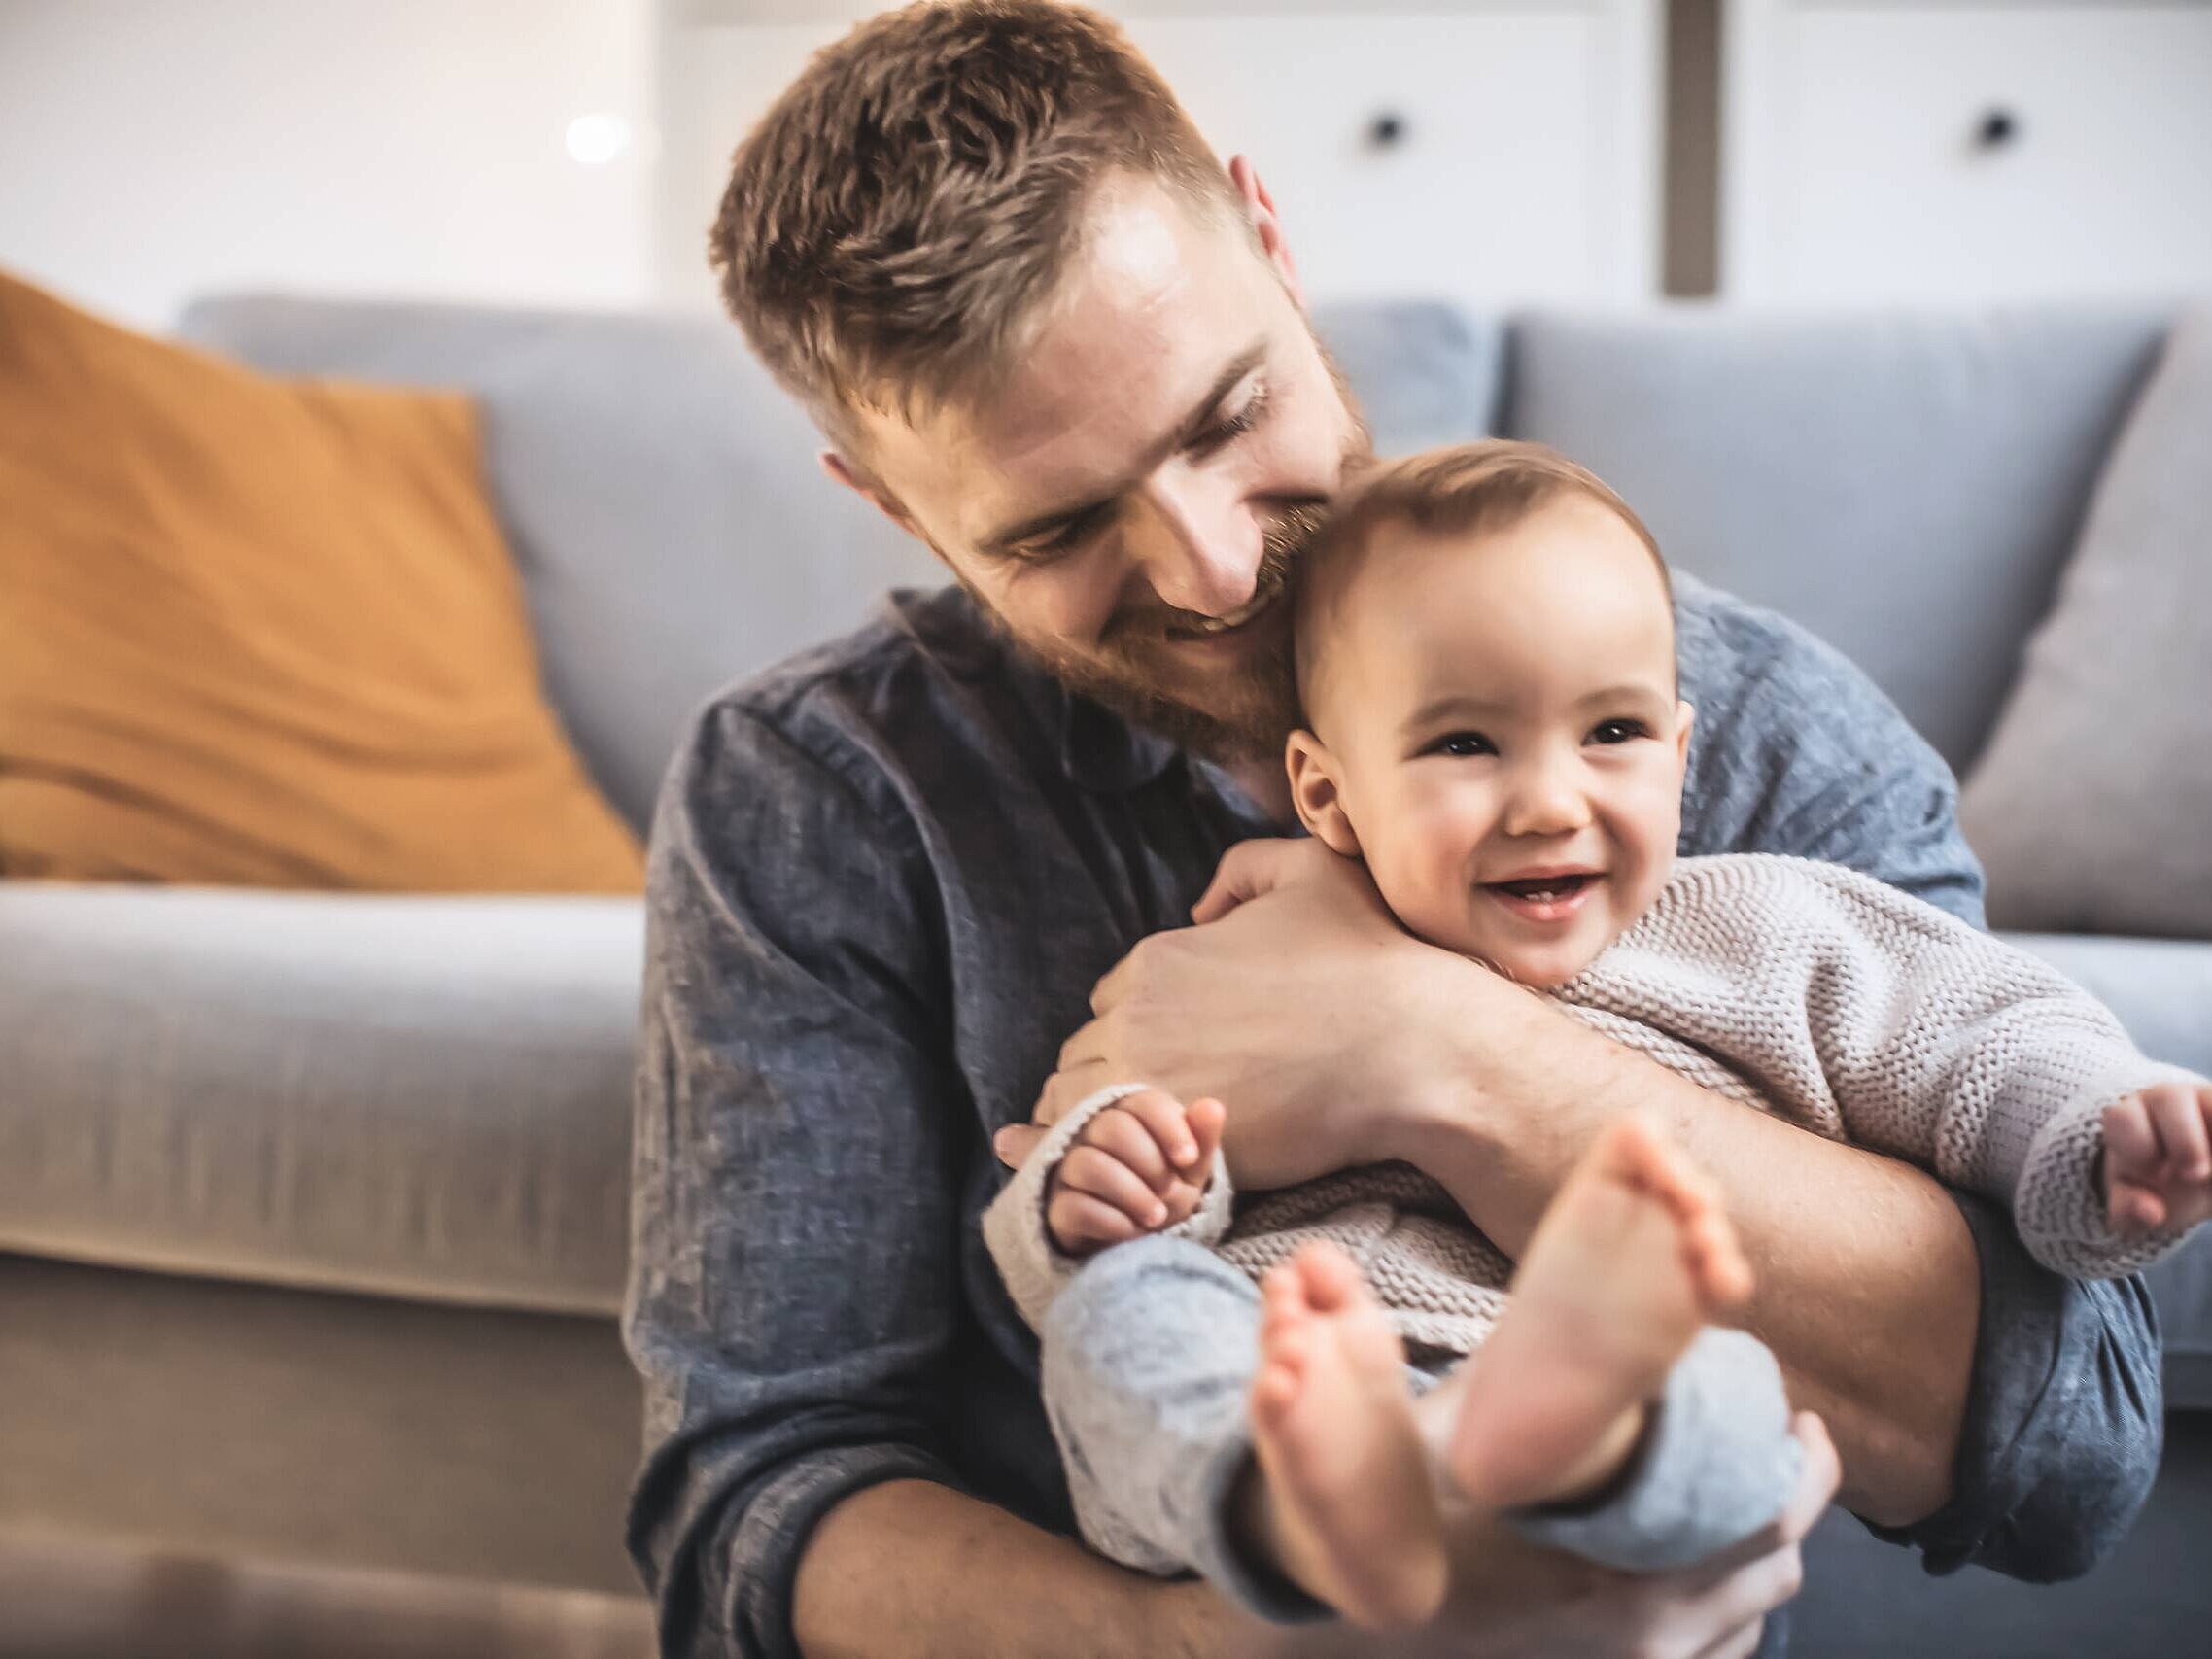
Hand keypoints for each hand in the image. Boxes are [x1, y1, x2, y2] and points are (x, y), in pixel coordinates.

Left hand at [1003, 838, 1507, 1189]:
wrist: (1418, 1048)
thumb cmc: (1374, 961)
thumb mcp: (1312, 873)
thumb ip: (1243, 869)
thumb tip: (1201, 908)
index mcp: (1159, 957)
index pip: (1112, 1001)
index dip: (1144, 1028)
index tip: (1186, 1053)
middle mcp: (1137, 1015)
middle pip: (1088, 1052)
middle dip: (1119, 1074)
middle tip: (1174, 1100)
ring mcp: (1148, 1081)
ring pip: (1082, 1106)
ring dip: (1110, 1121)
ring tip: (1162, 1139)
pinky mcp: (1171, 1144)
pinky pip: (1105, 1158)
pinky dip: (1119, 1163)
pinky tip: (1154, 1170)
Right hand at [1045, 1091, 1226, 1254]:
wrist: (1134, 1242)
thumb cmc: (1163, 1194)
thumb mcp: (1189, 1172)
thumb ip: (1201, 1139)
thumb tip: (1213, 1106)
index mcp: (1129, 1116)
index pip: (1144, 1103)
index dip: (1169, 1127)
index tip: (1188, 1158)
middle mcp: (1092, 1135)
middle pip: (1111, 1128)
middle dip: (1149, 1164)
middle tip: (1170, 1193)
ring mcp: (1070, 1170)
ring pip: (1088, 1164)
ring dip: (1131, 1193)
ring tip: (1156, 1217)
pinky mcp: (1057, 1208)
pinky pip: (1074, 1206)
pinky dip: (1110, 1221)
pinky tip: (1132, 1232)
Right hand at [1146, 1412, 1837, 1658]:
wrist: (1366, 1618)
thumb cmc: (1411, 1519)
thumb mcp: (1471, 1438)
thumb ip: (1535, 1388)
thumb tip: (1598, 1315)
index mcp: (1627, 1568)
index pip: (1767, 1521)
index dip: (1802, 1470)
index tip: (1801, 1423)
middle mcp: (1648, 1636)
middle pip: (1773, 1573)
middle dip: (1789, 1505)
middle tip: (1788, 1452)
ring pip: (1749, 1624)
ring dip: (1759, 1563)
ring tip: (1749, 1506)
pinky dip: (1726, 1617)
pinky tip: (1707, 1578)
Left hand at [2102, 1081, 2211, 1235]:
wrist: (2194, 1175)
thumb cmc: (2157, 1184)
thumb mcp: (2138, 1200)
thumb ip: (2129, 1209)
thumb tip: (2150, 1213)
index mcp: (2128, 1117)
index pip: (2122, 1117)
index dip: (2138, 1149)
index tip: (2157, 1176)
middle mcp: (2162, 1098)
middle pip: (2168, 1096)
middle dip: (2184, 1140)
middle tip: (2193, 1174)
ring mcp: (2200, 1096)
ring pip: (2210, 1099)